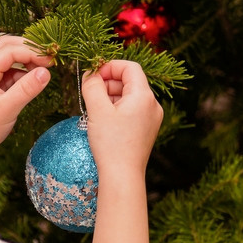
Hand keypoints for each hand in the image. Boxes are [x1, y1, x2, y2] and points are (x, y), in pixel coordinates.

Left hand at [0, 35, 51, 178]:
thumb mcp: (7, 110)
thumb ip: (26, 89)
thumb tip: (46, 72)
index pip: (10, 50)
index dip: (33, 52)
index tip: (51, 61)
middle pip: (6, 45)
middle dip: (29, 49)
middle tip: (49, 59)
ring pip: (6, 55)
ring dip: (25, 59)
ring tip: (42, 71)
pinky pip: (6, 69)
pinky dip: (21, 71)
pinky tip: (31, 82)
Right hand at [81, 60, 162, 178]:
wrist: (122, 176)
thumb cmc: (111, 143)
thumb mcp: (97, 110)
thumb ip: (92, 85)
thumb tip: (90, 72)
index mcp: (144, 96)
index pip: (129, 67)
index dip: (109, 66)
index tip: (92, 75)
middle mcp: (152, 105)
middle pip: (129, 81)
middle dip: (108, 83)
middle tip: (89, 93)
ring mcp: (151, 118)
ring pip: (129, 96)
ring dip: (110, 96)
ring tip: (94, 109)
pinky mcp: (147, 130)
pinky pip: (132, 110)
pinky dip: (117, 109)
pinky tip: (103, 120)